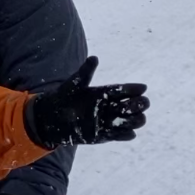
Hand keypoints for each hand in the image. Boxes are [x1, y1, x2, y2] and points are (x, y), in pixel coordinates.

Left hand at [22, 57, 148, 146]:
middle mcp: (108, 107)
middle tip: (142, 103)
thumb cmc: (63, 97)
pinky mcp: (103, 135)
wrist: (51, 118)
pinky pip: (118, 136)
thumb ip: (84, 73)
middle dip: (138, 104)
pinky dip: (125, 135)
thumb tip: (94, 58)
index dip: (133, 89)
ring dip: (135, 120)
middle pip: (130, 106)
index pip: (122, 90)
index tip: (142, 88)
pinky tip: (130, 133)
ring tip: (139, 119)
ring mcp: (106, 121)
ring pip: (128, 121)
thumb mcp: (74, 84)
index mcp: (104, 93)